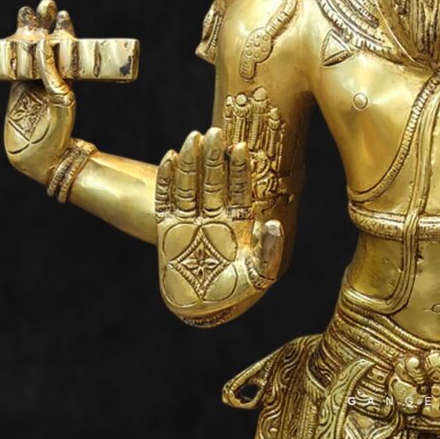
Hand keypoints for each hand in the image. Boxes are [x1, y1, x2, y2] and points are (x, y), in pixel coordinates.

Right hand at [4, 0, 76, 183]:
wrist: (40, 160)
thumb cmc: (58, 134)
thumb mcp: (61, 101)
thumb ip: (52, 75)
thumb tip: (45, 45)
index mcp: (66, 79)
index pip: (66, 49)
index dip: (63, 31)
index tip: (62, 14)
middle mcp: (50, 79)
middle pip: (46, 44)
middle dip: (44, 24)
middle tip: (44, 4)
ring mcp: (31, 84)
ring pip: (28, 52)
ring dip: (27, 31)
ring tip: (26, 11)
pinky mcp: (16, 92)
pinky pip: (11, 67)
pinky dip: (8, 52)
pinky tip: (7, 38)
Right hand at [156, 128, 283, 323]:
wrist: (202, 308)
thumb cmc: (235, 291)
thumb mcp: (259, 274)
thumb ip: (269, 251)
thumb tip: (273, 225)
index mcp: (238, 221)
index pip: (239, 188)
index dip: (239, 168)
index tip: (241, 146)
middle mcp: (215, 215)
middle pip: (214, 180)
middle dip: (215, 157)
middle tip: (216, 131)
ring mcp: (190, 221)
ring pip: (191, 184)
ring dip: (191, 162)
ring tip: (193, 137)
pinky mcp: (168, 230)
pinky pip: (166, 200)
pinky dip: (167, 180)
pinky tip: (169, 157)